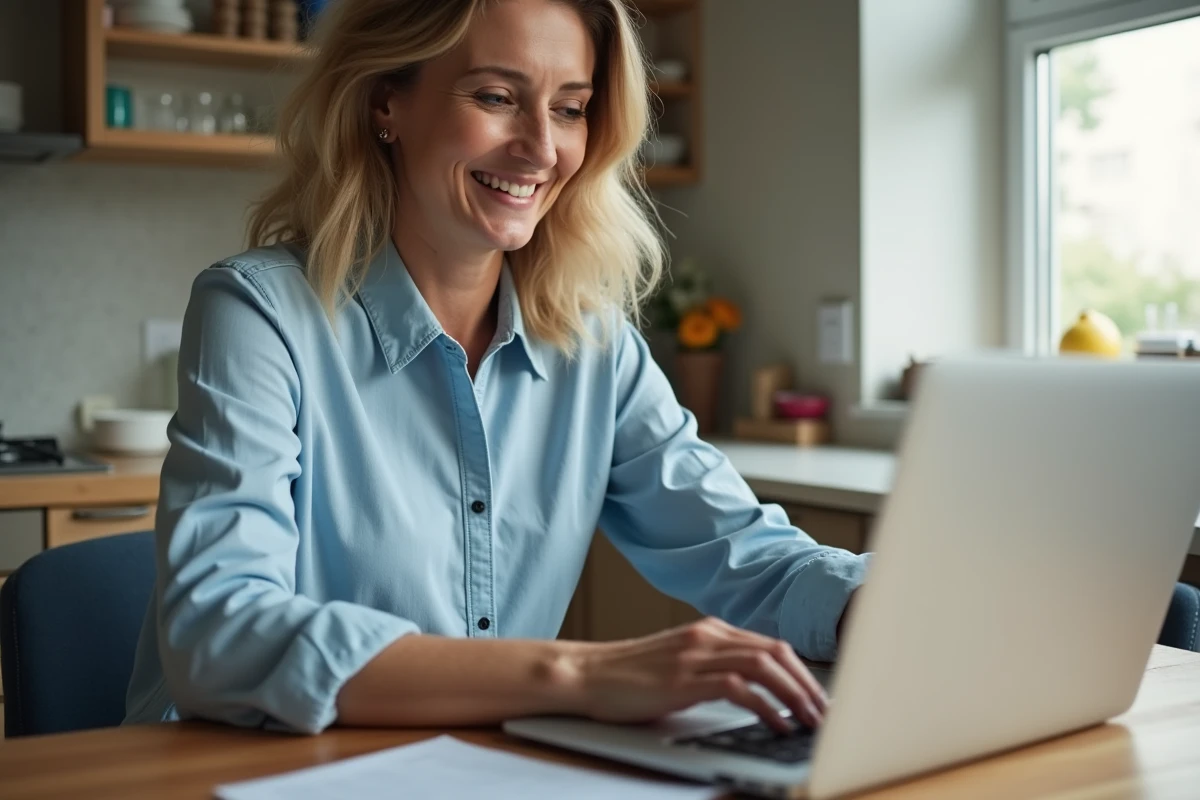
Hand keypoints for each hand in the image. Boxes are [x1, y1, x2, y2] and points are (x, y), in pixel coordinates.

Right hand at [568, 617, 827, 731]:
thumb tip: (753, 693)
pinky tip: (776, 724)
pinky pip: (739, 688)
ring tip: (809, 721)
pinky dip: (766, 707)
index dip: (802, 672)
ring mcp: (696, 655)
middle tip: (825, 713)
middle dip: (808, 685)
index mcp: (710, 630)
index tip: (819, 698)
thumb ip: (713, 667)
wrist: (586, 674)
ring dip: (795, 695)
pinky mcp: (684, 679)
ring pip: (765, 666)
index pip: (772, 645)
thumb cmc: (628, 677)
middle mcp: (708, 636)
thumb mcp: (679, 664)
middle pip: (777, 652)